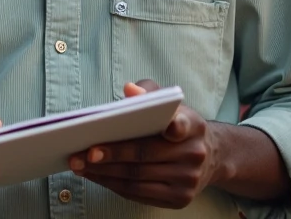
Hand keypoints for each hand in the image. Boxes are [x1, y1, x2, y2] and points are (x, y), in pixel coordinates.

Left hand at [69, 81, 222, 209]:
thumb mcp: (169, 104)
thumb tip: (130, 89)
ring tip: (80, 165)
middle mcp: (194, 155)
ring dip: (104, 173)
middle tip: (82, 153)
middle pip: (144, 156)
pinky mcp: (179, 199)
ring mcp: (188, 181)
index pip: (181, 125)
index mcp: (192, 126)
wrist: (210, 157)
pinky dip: (113, 185)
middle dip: (109, 155)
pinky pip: (139, 194)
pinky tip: (96, 176)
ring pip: (137, 178)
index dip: (171, 125)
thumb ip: (149, 92)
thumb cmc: (177, 125)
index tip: (158, 126)